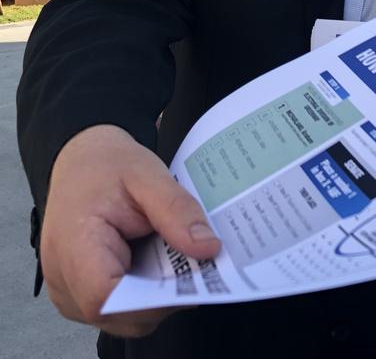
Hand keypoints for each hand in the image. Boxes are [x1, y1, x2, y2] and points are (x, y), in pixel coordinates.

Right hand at [40, 124, 220, 337]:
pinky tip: (160, 264)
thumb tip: (209, 249)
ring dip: (157, 297)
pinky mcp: (79, 294)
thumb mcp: (148, 174)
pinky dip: (145, 293)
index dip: (153, 298)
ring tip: (177, 257)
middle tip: (197, 262)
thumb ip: (177, 211)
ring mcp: (67, 290)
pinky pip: (118, 309)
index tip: (193, 276)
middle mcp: (61, 277)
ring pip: (121, 318)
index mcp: (73, 243)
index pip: (105, 297)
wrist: (82, 162)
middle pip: (118, 315)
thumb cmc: (108, 165)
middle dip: (164, 297)